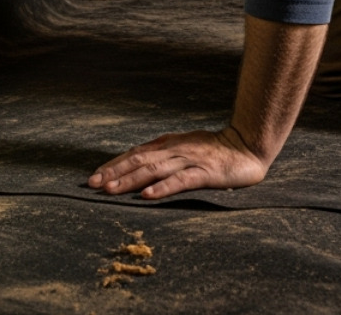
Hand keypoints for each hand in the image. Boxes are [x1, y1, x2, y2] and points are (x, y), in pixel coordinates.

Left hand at [87, 127, 269, 199]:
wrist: (248, 145)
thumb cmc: (215, 149)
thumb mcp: (184, 148)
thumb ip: (163, 154)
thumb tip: (137, 163)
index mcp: (168, 144)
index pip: (134, 154)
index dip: (113, 164)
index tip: (94, 177)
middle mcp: (174, 150)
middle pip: (138, 161)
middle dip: (114, 172)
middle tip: (92, 184)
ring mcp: (188, 160)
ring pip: (153, 169)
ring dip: (130, 180)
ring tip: (110, 189)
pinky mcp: (204, 172)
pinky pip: (180, 180)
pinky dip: (162, 188)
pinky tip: (147, 195)